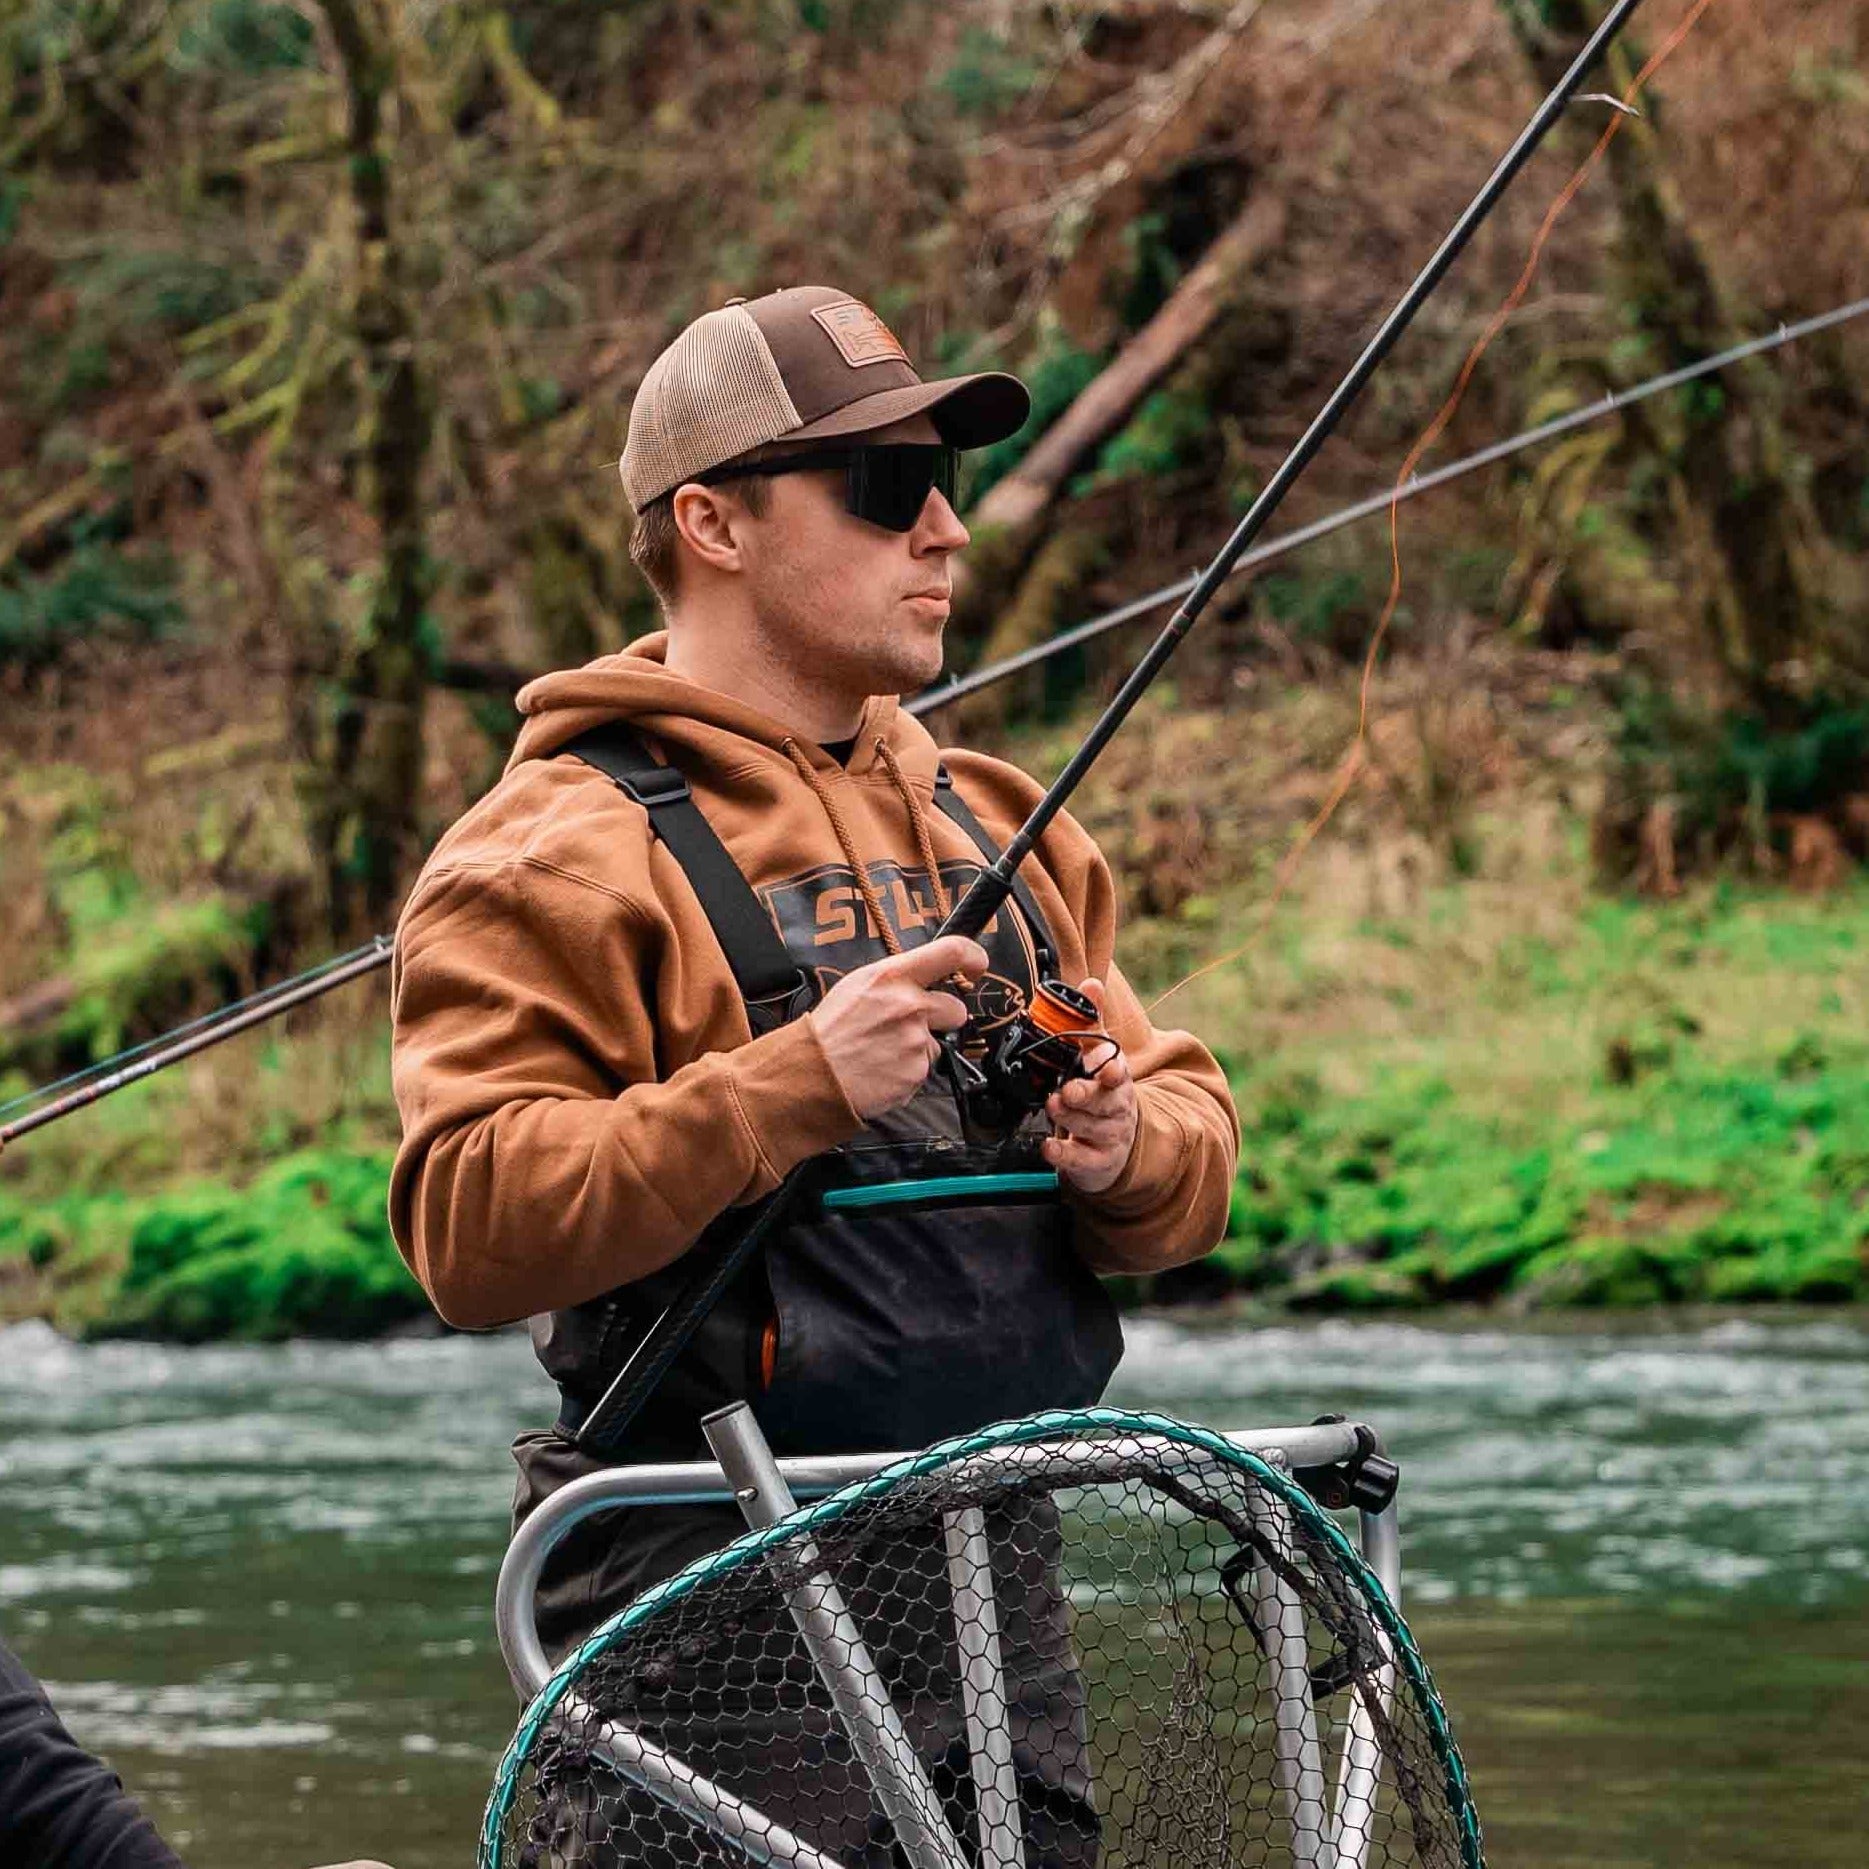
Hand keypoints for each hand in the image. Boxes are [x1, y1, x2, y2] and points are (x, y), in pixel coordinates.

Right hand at [808, 935, 988, 1120]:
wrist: (810, 1075)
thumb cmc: (828, 1031)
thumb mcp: (856, 986)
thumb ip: (895, 980)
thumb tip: (924, 977)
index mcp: (891, 977)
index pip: (951, 952)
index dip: (973, 957)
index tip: (976, 966)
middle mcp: (909, 1006)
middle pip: (956, 1009)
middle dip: (941, 1019)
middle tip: (908, 1027)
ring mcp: (916, 1041)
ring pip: (937, 1044)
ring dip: (918, 1049)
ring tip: (882, 1052)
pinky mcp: (916, 1073)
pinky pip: (923, 1070)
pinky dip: (907, 1073)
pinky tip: (882, 1070)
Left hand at [1041, 978, 1136, 1194]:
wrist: (1121, 1144)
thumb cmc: (1104, 1093)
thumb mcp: (1101, 1057)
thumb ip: (1093, 1022)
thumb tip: (1091, 982)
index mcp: (1117, 1079)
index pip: (1119, 1073)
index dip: (1113, 1071)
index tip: (1106, 1069)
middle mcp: (1116, 1108)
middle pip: (1105, 1102)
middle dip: (1086, 1095)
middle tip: (1067, 1090)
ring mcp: (1109, 1136)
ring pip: (1092, 1129)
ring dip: (1071, 1118)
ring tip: (1054, 1106)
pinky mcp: (1098, 1162)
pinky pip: (1081, 1160)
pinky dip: (1064, 1154)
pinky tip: (1049, 1147)